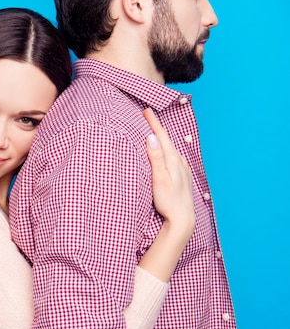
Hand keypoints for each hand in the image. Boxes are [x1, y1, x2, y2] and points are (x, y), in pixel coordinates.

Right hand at [144, 109, 194, 239]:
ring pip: (171, 149)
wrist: (183, 218)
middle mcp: (180, 162)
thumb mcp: (159, 178)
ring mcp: (183, 169)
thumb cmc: (169, 200)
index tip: (146, 110)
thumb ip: (156, 157)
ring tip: (155, 133)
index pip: (161, 136)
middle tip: (149, 117)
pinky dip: (167, 151)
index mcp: (173, 160)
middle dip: (157, 128)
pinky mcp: (183, 177)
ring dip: (162, 140)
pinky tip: (167, 154)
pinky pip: (173, 158)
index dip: (153, 123)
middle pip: (167, 140)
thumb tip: (151, 137)